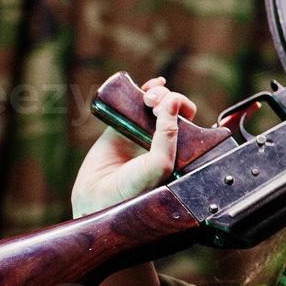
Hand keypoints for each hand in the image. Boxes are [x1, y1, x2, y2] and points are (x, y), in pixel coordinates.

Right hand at [70, 77, 195, 217]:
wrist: (96, 199)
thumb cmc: (133, 190)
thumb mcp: (160, 164)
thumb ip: (168, 135)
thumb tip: (172, 101)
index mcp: (179, 152)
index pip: (190, 123)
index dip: (183, 109)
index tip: (169, 111)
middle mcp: (162, 141)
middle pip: (175, 109)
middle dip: (170, 99)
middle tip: (155, 104)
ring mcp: (141, 132)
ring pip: (158, 102)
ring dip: (159, 93)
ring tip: (149, 99)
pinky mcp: (121, 126)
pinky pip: (135, 101)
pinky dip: (146, 89)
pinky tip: (151, 85)